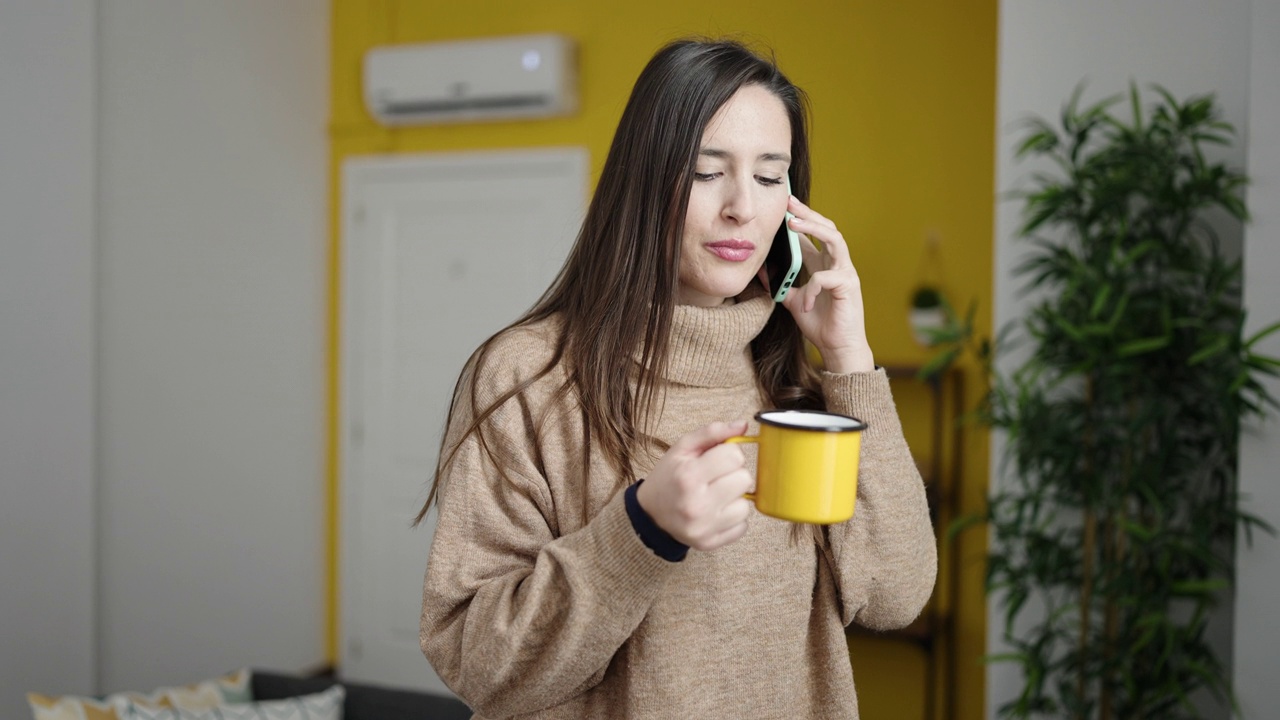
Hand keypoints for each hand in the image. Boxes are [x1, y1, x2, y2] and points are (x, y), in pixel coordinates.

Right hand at [635, 421, 753, 551]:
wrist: (649, 516)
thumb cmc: (668, 478)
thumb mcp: (682, 449)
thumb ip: (712, 433)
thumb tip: (743, 426)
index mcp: (688, 475)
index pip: (734, 455)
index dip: (729, 454)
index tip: (717, 459)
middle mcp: (697, 503)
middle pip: (744, 479)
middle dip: (734, 474)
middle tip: (716, 478)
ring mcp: (704, 527)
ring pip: (746, 505)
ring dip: (735, 498)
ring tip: (716, 496)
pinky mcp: (710, 543)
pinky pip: (742, 526)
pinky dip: (733, 518)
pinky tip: (717, 513)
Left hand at [778, 195, 874, 373]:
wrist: (838, 348)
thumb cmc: (820, 324)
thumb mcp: (793, 301)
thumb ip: (781, 284)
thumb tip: (760, 270)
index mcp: (824, 265)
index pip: (813, 235)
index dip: (799, 220)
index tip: (782, 207)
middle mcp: (837, 264)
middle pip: (827, 228)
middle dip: (807, 214)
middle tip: (788, 203)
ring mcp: (846, 273)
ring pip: (834, 239)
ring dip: (813, 229)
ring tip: (793, 224)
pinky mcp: (849, 286)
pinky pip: (826, 277)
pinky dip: (812, 288)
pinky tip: (805, 303)